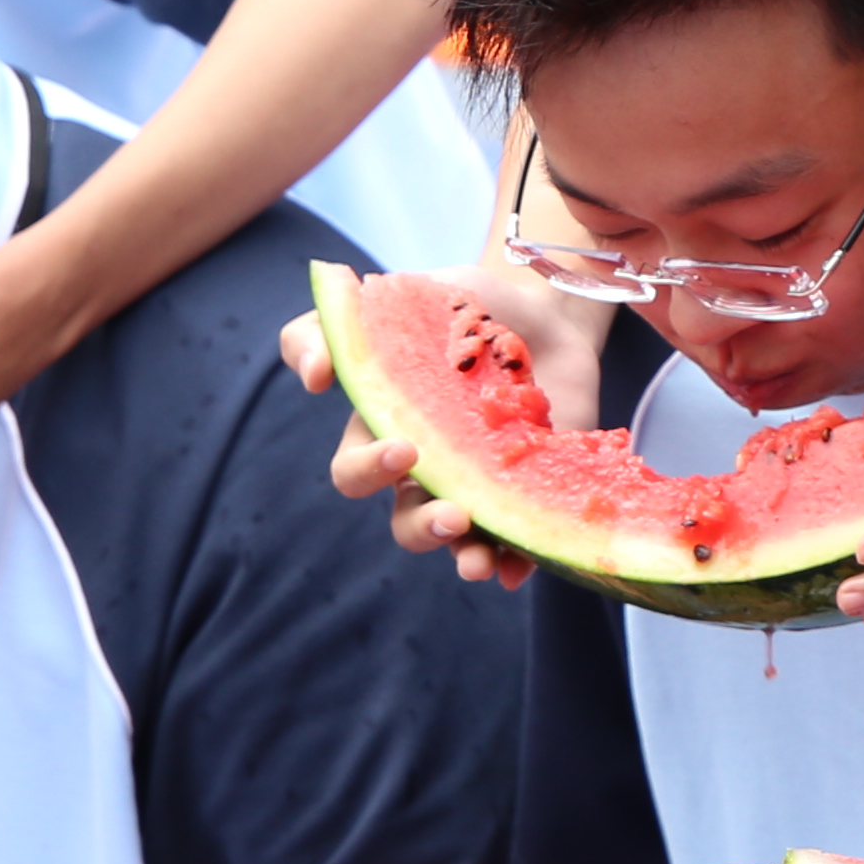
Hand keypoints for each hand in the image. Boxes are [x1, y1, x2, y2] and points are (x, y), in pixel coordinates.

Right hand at [278, 266, 604, 587]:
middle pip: (405, 524)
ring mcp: (482, 486)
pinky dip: (516, 562)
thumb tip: (314, 376)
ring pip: (458, 544)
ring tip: (479, 562)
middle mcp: (431, 470)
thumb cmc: (462, 303)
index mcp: (388, 430)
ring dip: (463, 558)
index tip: (404, 448)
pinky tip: (518, 569)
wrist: (549, 307)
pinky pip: (519, 542)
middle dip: (422, 528)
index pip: (355, 472)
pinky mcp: (531, 494)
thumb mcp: (398, 294)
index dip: (368, 470)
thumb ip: (339, 323)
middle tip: (454, 513)